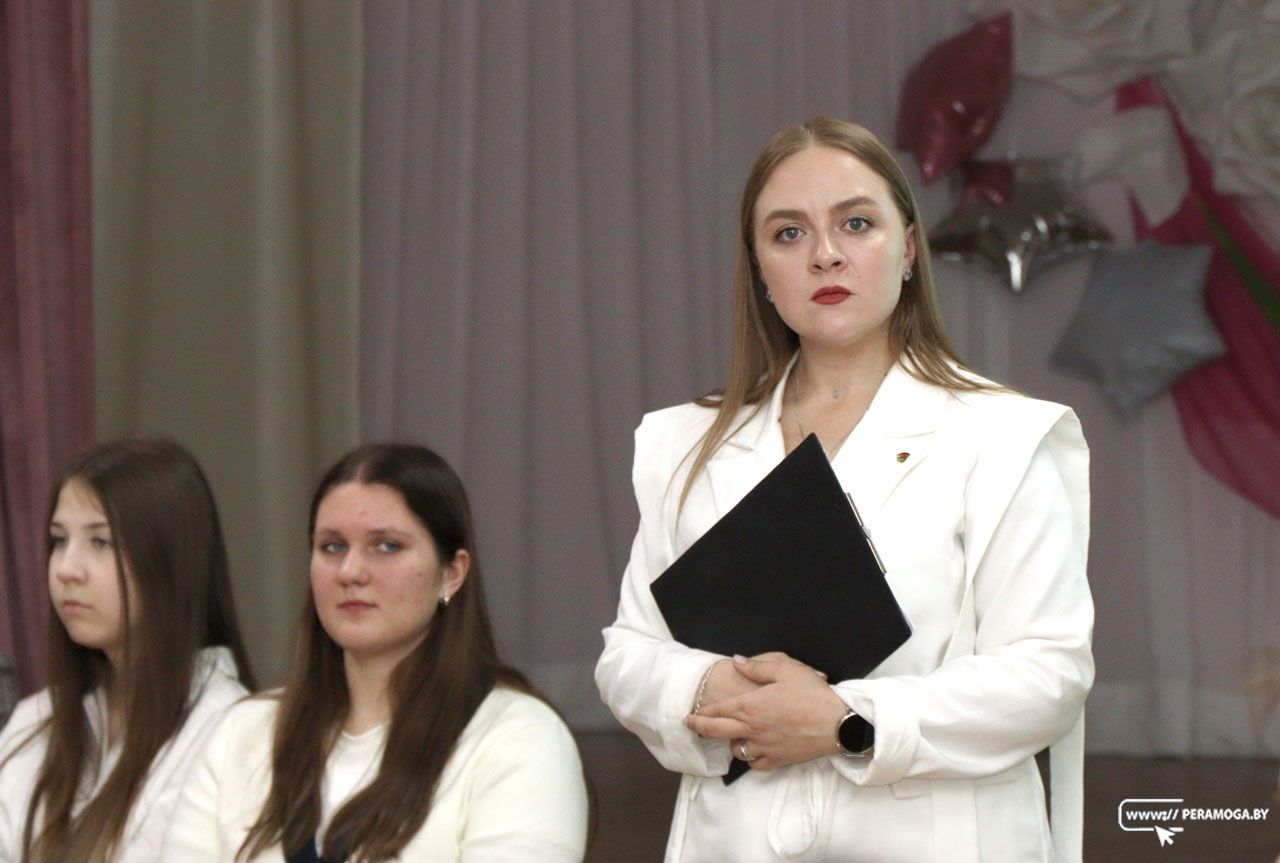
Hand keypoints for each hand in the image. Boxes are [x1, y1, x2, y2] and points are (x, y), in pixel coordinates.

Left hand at [684, 652, 846, 770]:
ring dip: (731, 741)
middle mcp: (752, 729)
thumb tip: (736, 661)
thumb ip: (757, 667)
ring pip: (736, 749)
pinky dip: (750, 758)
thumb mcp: (786, 670)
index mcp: (750, 706)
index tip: (690, 714)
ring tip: (732, 735)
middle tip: (690, 726)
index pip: (717, 711)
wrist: (837, 723)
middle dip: (699, 728)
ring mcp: (764, 747)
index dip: (701, 712)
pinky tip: (753, 750)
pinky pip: (755, 764)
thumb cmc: (811, 693)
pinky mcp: (777, 760)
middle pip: (716, 732)